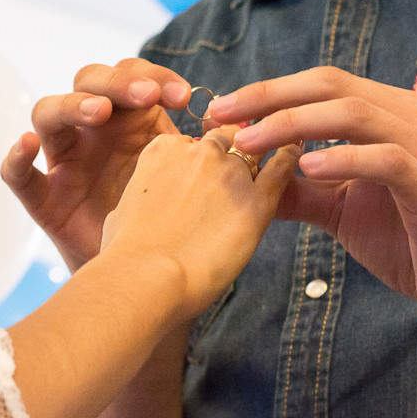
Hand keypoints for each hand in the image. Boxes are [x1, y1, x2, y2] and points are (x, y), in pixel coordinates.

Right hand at [1, 59, 191, 269]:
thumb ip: (206, 149)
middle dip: (117, 82)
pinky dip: (16, 157)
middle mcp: (91, 132)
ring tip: (101, 112)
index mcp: (129, 120)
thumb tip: (241, 124)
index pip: (134, 76)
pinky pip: (17, 175)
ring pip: (48, 113)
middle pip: (88, 82)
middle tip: (147, 95)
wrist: (145, 277)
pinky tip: (27, 145)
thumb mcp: (189, 177)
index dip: (155, 76)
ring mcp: (64, 162)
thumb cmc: (167, 221)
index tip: (184, 97)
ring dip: (74, 106)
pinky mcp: (43, 199)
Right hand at [101, 126, 302, 321]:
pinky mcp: (257, 200)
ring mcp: (229, 172)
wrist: (146, 278)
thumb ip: (142, 195)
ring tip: (270, 157)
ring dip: (259, 155)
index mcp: (163, 149)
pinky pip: (281, 168)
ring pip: (254, 149)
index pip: (191, 141)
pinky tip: (294, 154)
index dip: (198, 159)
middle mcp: (197, 151)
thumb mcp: (122, 211)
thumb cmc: (126, 254)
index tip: (201, 175)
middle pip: (224, 138)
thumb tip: (143, 204)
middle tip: (235, 172)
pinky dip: (289, 158)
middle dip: (231, 151)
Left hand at [207, 66, 416, 345]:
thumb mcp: (341, 210)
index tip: (218, 111)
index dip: (267, 93)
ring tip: (249, 143)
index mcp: (389, 115)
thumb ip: (298, 189)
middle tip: (221, 115)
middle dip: (270, 97)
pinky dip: (344, 158)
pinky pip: (388, 159)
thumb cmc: (410, 243)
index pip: (321, 85)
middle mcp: (412, 118)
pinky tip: (306, 168)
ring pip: (356, 114)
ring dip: (294, 124)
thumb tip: (243, 174)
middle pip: (332, 86)